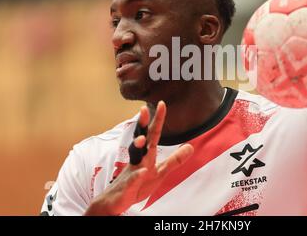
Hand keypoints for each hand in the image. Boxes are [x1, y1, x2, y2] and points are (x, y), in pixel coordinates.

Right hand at [84, 101, 193, 215]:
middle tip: (144, 109)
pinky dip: (137, 176)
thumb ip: (175, 160)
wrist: (116, 202)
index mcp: (147, 155)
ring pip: (134, 156)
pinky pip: (132, 180)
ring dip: (137, 146)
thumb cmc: (138, 185)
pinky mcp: (128, 186)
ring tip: (143, 138)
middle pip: (140, 138)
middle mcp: (138, 159)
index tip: (162, 104)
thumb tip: (190, 146)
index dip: (158, 120)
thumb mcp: (161, 172)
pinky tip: (142, 171)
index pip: (153, 134)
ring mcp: (131, 171)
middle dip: (142, 124)